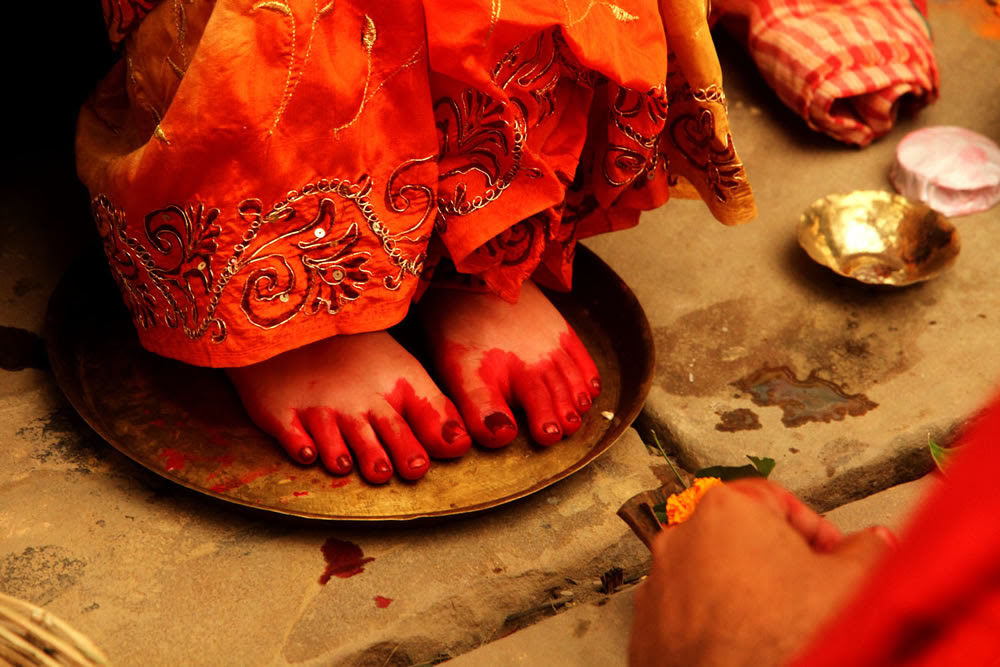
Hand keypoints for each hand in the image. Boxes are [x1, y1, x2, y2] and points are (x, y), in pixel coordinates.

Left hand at [629, 480, 895, 666]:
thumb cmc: (775, 641)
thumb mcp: (848, 586)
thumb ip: (867, 551)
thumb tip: (875, 542)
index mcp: (727, 507)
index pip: (779, 500)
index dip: (815, 531)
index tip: (832, 556)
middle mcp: (682, 534)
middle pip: (743, 534)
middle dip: (779, 561)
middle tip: (807, 592)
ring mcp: (659, 576)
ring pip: (713, 571)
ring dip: (745, 590)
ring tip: (775, 623)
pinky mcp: (647, 617)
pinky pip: (689, 606)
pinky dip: (714, 619)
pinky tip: (744, 641)